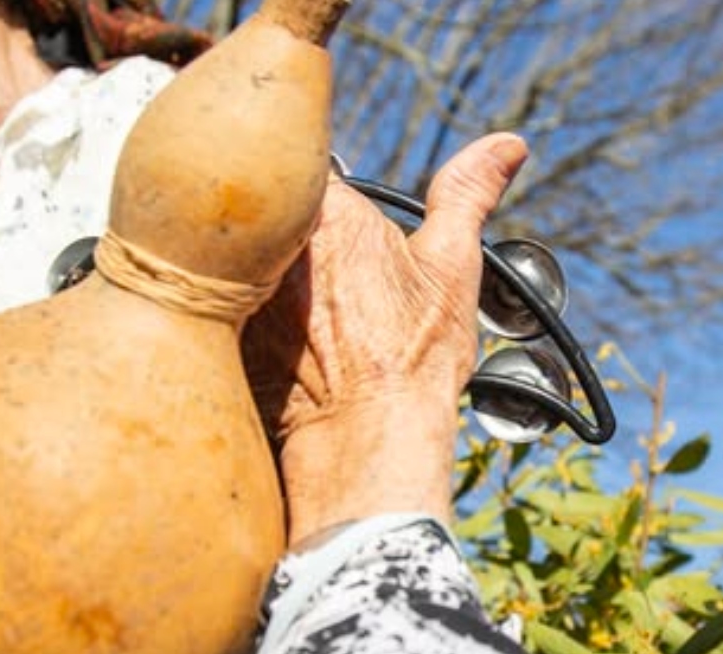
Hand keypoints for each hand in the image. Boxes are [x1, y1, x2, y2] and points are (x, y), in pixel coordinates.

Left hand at [242, 133, 528, 543]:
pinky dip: (235, 317)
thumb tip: (507, 146)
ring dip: (259, 276)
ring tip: (302, 325)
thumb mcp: (450, 267)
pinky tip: (273, 349)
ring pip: (237, 258)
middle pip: (269, 214)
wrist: (367, 438)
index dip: (329, 211)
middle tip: (325, 294)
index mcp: (329, 212)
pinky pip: (215, 304)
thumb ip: (467, 194)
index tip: (345, 250)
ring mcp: (236, 284)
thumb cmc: (413, 359)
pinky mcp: (215, 328)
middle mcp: (272, 240)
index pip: (312, 176)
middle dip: (289, 239)